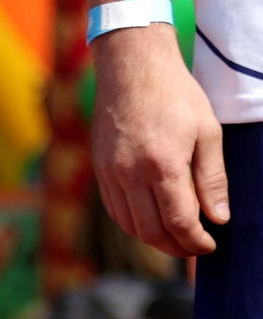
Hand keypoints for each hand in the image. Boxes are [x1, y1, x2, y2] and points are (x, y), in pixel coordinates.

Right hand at [91, 25, 227, 256]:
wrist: (132, 71)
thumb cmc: (176, 96)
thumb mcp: (207, 132)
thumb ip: (212, 178)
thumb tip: (219, 217)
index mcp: (162, 165)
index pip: (178, 221)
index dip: (195, 240)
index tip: (210, 245)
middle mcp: (130, 176)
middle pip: (151, 232)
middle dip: (176, 247)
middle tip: (195, 247)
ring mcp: (110, 176)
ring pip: (131, 227)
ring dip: (154, 239)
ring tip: (176, 237)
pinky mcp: (100, 173)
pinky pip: (116, 211)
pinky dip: (135, 224)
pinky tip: (152, 219)